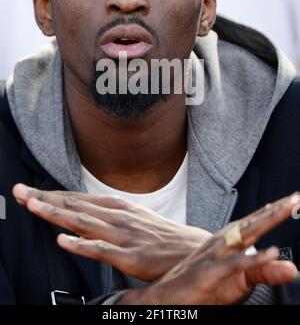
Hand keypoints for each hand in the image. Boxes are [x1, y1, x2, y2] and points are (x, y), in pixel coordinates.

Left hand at [12, 184, 210, 280]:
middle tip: (19, 191)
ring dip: (56, 214)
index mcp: (116, 206)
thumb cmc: (160, 234)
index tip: (28, 192)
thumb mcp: (132, 216)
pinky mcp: (131, 256)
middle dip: (45, 198)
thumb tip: (79, 214)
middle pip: (75, 205)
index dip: (50, 194)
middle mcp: (117, 216)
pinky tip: (64, 241)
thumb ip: (106, 215)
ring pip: (83, 222)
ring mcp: (123, 235)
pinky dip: (81, 245)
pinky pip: (102, 250)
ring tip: (33, 207)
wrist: (191, 248)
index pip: (76, 198)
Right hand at [118, 194, 298, 304]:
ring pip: (246, 234)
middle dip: (276, 209)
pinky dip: (253, 258)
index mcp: (231, 240)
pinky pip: (235, 264)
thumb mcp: (241, 279)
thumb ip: (265, 270)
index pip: (257, 222)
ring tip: (288, 209)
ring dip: (267, 220)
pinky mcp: (211, 272)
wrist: (168, 295)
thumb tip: (293, 268)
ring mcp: (216, 254)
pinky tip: (271, 252)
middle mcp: (224, 241)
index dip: (276, 210)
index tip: (295, 199)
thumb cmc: (204, 285)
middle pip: (255, 222)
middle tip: (297, 197)